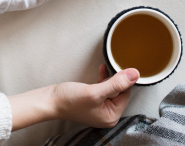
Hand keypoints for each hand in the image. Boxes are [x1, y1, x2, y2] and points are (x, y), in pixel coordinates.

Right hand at [8, 64, 138, 130]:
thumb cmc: (69, 100)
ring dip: (110, 77)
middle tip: (113, 67)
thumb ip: (116, 83)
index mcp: (111, 117)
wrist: (50, 100)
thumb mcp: (95, 91)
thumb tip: (135, 75)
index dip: (124, 81)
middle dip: (116, 79)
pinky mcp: (93, 101)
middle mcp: (107, 114)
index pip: (126, 94)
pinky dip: (104, 78)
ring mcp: (99, 108)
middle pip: (120, 91)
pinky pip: (104, 88)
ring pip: (112, 88)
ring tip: (106, 68)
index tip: (122, 68)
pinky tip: (102, 70)